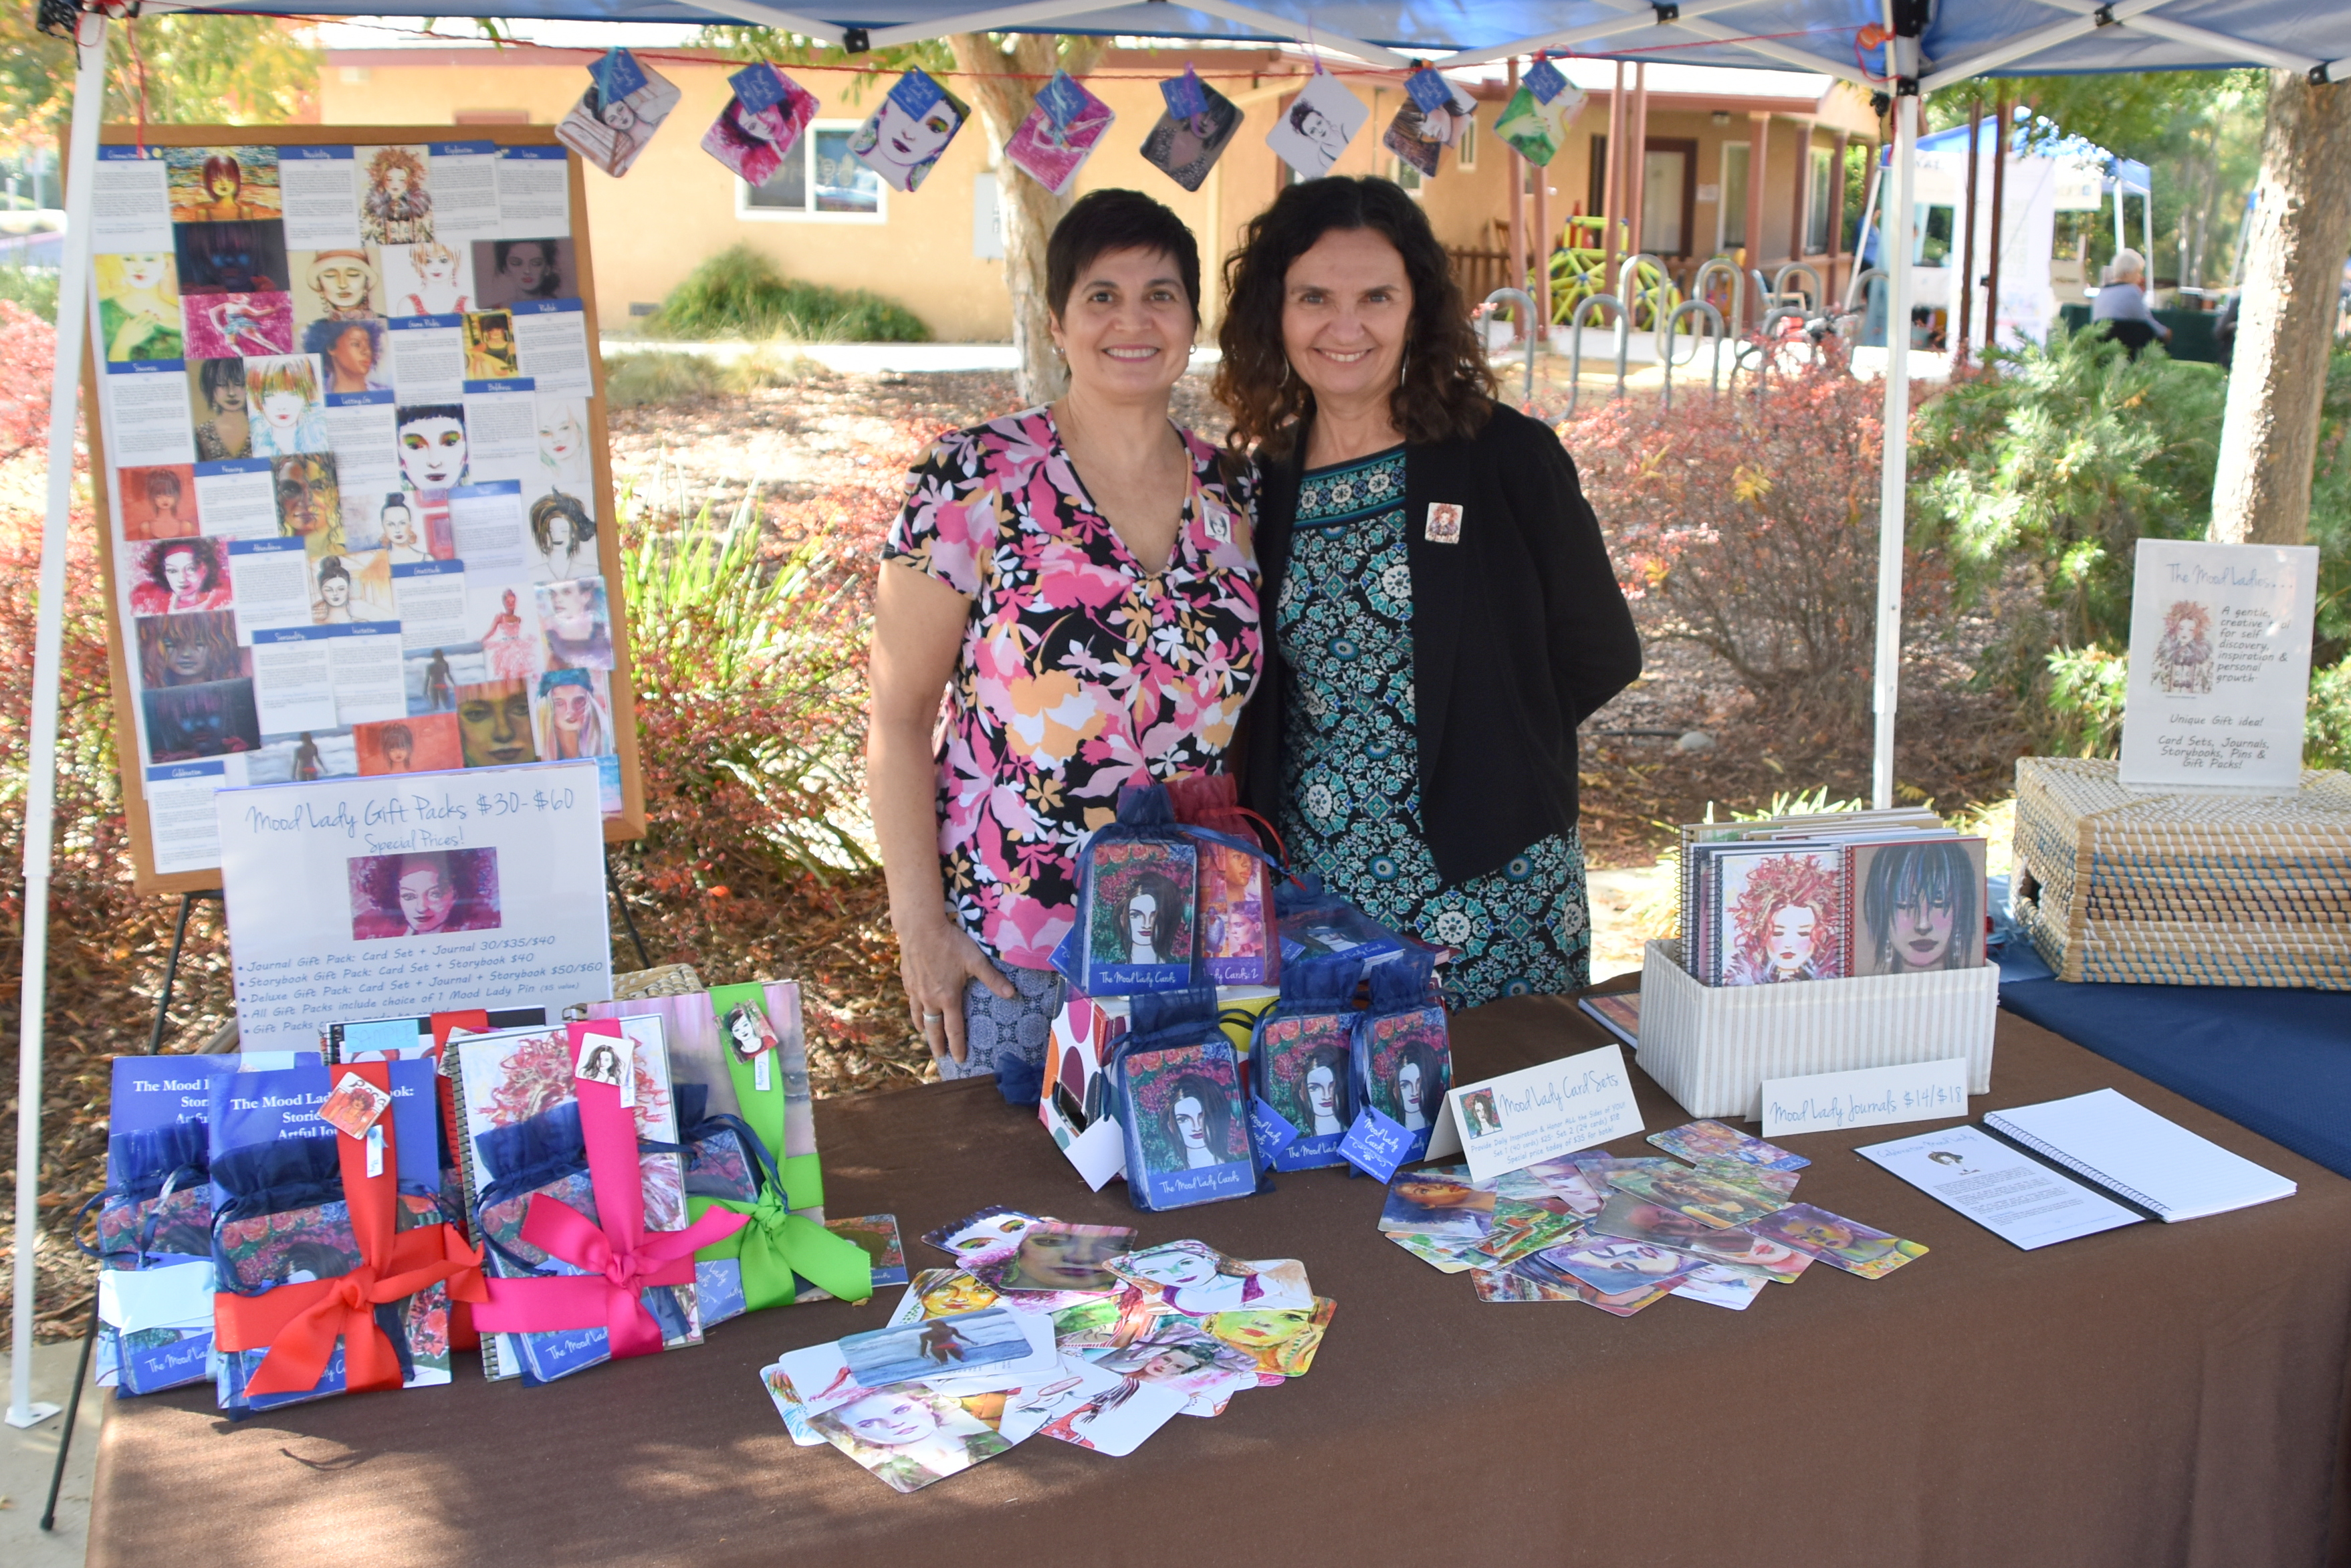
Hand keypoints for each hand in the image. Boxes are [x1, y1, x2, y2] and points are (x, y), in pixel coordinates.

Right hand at [897, 917, 1016, 1065]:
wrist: (920, 928)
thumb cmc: (950, 943)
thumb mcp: (975, 960)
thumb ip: (993, 979)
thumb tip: (1011, 994)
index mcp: (948, 998)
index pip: (953, 1029)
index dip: (957, 1046)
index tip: (959, 1059)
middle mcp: (930, 999)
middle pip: (933, 1028)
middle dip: (937, 1045)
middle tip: (940, 1056)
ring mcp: (916, 990)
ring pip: (919, 1015)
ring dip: (923, 1027)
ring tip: (925, 1034)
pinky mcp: (907, 979)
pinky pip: (911, 1000)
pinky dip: (915, 1009)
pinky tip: (916, 1007)